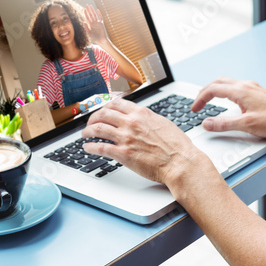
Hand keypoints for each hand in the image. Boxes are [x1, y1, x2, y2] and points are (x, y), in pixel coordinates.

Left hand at [82, 98, 200, 185]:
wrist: (180, 162)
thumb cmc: (176, 146)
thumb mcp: (163, 123)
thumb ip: (148, 119)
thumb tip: (141, 118)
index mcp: (141, 113)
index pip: (116, 103)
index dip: (105, 106)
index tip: (101, 110)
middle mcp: (131, 122)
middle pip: (104, 114)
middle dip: (93, 117)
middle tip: (90, 123)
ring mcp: (126, 137)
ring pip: (98, 128)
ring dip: (88, 131)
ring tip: (85, 134)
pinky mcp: (123, 154)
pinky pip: (101, 147)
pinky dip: (91, 147)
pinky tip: (87, 148)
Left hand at [83, 4, 107, 43]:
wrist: (101, 41)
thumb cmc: (94, 38)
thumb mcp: (89, 33)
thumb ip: (86, 28)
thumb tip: (83, 21)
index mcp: (90, 25)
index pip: (87, 18)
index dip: (85, 13)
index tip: (84, 9)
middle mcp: (94, 23)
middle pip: (90, 15)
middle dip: (88, 10)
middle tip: (86, 5)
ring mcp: (98, 23)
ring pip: (95, 15)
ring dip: (92, 10)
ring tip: (90, 6)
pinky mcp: (101, 24)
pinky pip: (101, 18)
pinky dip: (99, 14)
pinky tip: (97, 10)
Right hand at [190, 78, 265, 143]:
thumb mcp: (247, 125)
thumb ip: (224, 124)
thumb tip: (207, 123)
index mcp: (240, 91)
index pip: (212, 89)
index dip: (200, 99)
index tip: (194, 109)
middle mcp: (246, 86)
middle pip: (218, 82)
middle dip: (205, 91)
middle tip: (198, 103)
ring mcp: (253, 88)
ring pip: (228, 83)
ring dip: (215, 90)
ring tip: (209, 100)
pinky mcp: (258, 93)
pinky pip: (237, 87)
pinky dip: (226, 92)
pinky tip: (229, 102)